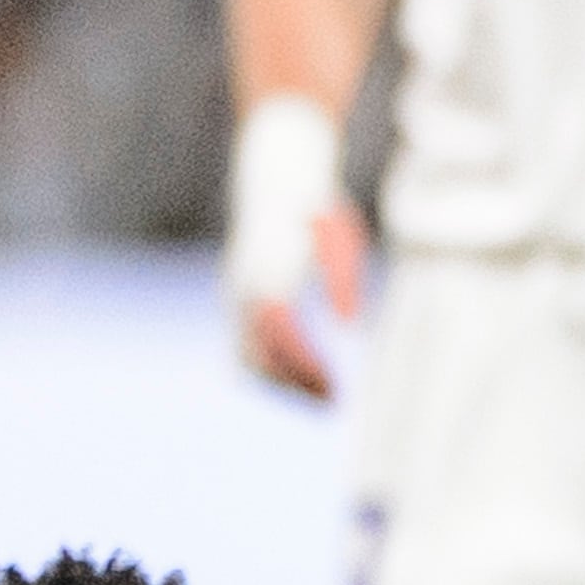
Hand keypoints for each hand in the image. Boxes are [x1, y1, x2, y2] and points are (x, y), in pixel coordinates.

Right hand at [234, 203, 367, 403]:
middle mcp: (243, 288)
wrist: (275, 182)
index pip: (282, 339)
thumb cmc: (317, 212)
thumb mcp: (341, 238)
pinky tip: (304, 374)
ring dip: (280, 383)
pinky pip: (243, 348)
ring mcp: (234, 294)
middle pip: (258, 359)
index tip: (336, 391)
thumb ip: (344, 281)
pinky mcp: (235, 299)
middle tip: (334, 401)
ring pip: (244, 359)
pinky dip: (269, 369)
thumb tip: (350, 328)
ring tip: (322, 393)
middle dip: (295, 386)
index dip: (306, 372)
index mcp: (270, 274)